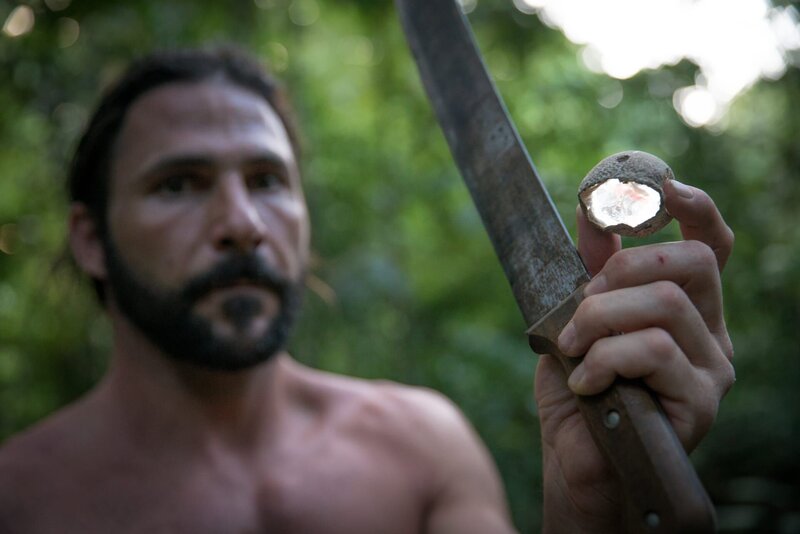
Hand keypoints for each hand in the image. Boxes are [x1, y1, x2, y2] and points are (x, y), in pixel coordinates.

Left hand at [534, 179, 734, 531]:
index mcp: (684, 307)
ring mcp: (713, 368)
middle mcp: (710, 333)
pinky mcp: (702, 401)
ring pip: (667, 305)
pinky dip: (604, 358)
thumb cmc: (578, 393)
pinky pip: (653, 351)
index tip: (660, 186)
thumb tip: (593, 210)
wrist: (577, 462)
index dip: (693, 208)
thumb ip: (588, 271)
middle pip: (692, 263)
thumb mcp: (574, 321)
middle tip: (580, 303)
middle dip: (621, 268)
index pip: (711, 245)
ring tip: (571, 349)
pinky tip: (585, 384)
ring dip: (601, 318)